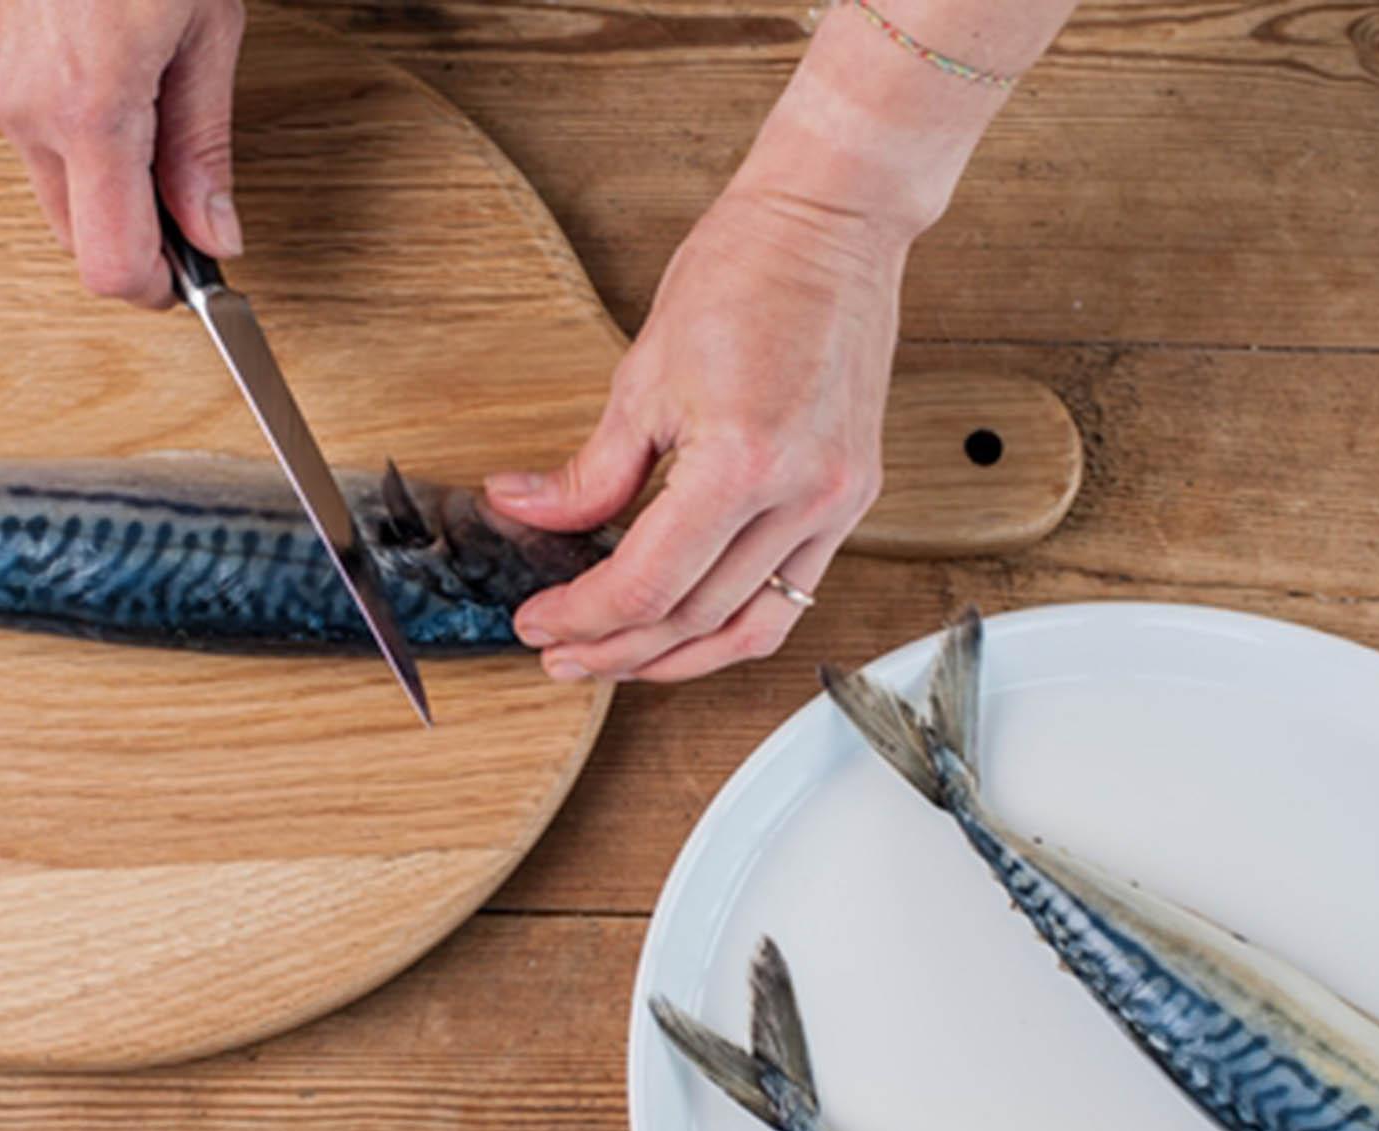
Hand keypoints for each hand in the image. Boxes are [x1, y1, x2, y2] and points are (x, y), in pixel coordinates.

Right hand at [0, 0, 245, 307]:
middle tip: (176, 190)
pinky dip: (58, 112)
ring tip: (135, 87)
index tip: (180, 279)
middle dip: (126, 226)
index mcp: (90, 104)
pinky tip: (90, 58)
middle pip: (72, 232)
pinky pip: (18, 120)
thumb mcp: (206, 25)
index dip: (151, 286)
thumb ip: (202, 145)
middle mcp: (21, 101)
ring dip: (92, 162)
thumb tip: (212, 235)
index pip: (110, 263)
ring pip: (46, 173)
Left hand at [486, 187, 902, 681]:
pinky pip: (794, 595)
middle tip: (562, 652)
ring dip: (679, 656)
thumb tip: (526, 511)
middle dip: (618, 648)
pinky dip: (735, 623)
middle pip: (696, 618)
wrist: (832, 223)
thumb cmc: (747, 272)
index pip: (647, 584)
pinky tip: (690, 626)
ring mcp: (836, 501)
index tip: (539, 622)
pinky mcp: (852, 496)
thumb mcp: (644, 376)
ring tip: (619, 659)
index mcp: (742, 463)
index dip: (583, 617)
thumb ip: (590, 471)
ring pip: (752, 626)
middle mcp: (801, 495)